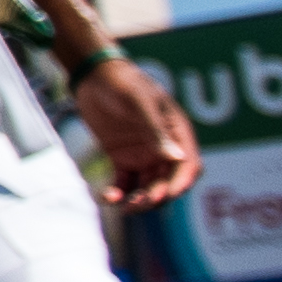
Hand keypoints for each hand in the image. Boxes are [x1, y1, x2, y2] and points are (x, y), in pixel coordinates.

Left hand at [71, 51, 200, 209]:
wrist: (93, 76)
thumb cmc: (122, 82)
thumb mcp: (139, 102)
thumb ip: (155, 130)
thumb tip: (176, 158)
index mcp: (177, 133)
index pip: (188, 166)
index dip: (181, 184)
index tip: (166, 195)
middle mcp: (164, 148)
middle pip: (168, 183)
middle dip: (156, 197)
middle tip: (137, 204)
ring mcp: (144, 155)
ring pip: (148, 188)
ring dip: (139, 200)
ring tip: (122, 205)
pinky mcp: (122, 159)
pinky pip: (125, 183)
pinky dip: (118, 193)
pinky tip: (107, 197)